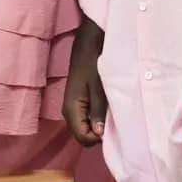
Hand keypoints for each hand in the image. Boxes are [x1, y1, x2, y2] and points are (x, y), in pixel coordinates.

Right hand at [62, 17, 106, 144]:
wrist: (88, 43)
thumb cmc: (93, 63)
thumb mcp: (98, 88)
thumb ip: (97, 112)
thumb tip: (98, 135)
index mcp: (71, 108)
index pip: (82, 137)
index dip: (98, 138)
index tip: (112, 128)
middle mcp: (68, 110)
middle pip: (82, 134)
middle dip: (98, 133)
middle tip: (113, 120)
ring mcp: (72, 105)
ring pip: (85, 126)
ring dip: (98, 124)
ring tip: (111, 113)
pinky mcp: (77, 101)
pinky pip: (86, 117)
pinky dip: (96, 117)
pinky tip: (106, 107)